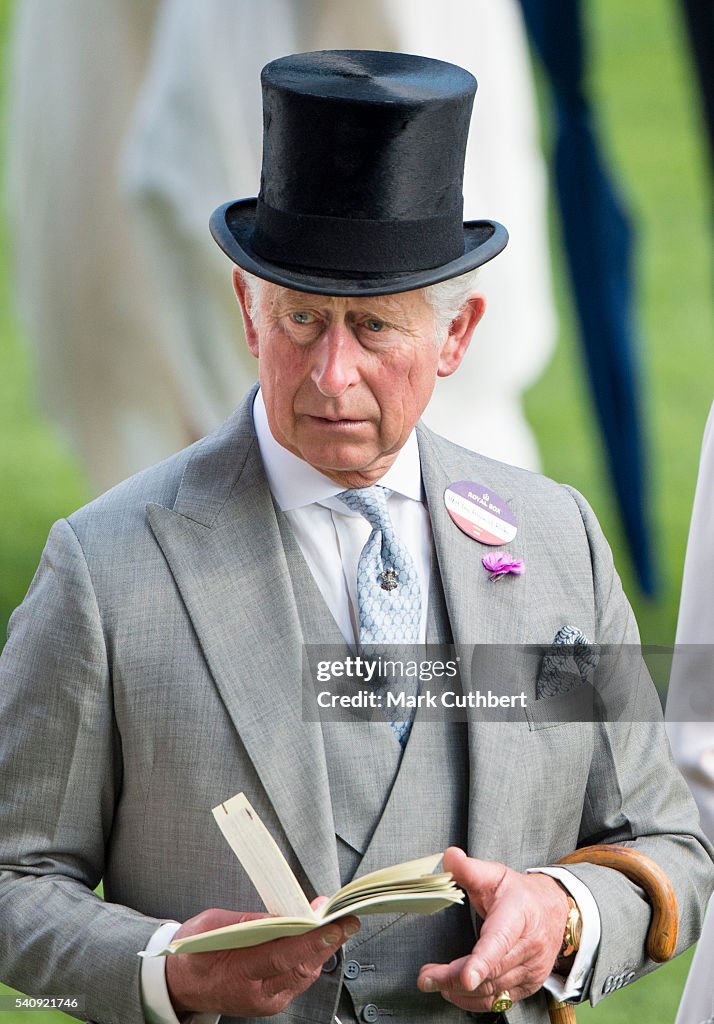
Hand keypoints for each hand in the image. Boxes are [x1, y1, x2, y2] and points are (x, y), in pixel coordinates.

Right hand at [166, 904, 358, 1016]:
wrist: (181, 984)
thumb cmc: (193, 951)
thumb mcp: (210, 925)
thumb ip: (246, 920)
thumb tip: (281, 914)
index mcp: (237, 974)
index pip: (282, 957)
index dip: (311, 940)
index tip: (332, 925)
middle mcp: (256, 994)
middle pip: (301, 967)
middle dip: (327, 941)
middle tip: (346, 918)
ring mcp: (266, 1001)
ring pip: (304, 974)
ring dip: (322, 948)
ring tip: (337, 924)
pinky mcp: (272, 1000)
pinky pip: (299, 978)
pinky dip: (312, 957)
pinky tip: (319, 940)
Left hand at [417, 847, 568, 1012]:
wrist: (554, 911)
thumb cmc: (519, 894)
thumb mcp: (495, 874)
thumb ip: (469, 869)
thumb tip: (449, 857)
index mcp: (519, 914)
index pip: (499, 941)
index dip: (482, 961)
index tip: (466, 977)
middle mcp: (530, 946)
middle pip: (490, 970)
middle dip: (454, 977)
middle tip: (425, 978)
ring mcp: (532, 969)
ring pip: (492, 989)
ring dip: (458, 990)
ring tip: (432, 981)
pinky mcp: (530, 986)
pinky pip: (499, 1001)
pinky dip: (473, 1001)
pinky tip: (453, 992)